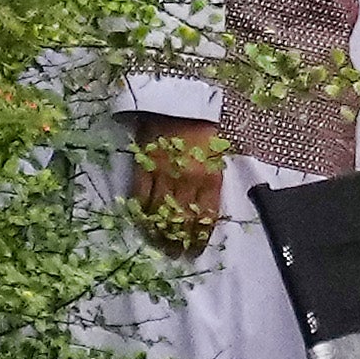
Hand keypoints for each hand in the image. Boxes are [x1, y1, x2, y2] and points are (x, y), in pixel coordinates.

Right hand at [127, 119, 224, 258]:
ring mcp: (164, 174)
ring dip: (158, 232)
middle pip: (182, 219)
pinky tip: (141, 224)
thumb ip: (211, 181)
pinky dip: (141, 212)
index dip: (199, 237)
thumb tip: (205, 211)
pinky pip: (141, 196)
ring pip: (160, 211)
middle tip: (174, 255)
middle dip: (178, 241)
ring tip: (158, 246)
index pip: (205, 216)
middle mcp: (188, 179)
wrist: (178, 103)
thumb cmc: (203, 128)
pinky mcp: (143, 167)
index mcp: (211, 177)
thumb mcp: (218, 155)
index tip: (194, 252)